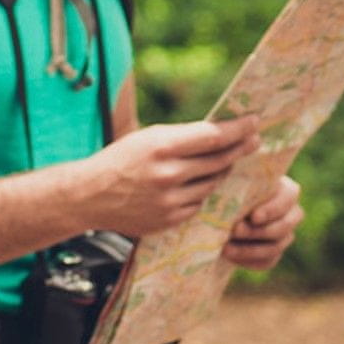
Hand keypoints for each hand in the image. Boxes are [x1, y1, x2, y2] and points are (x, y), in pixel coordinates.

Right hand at [81, 118, 259, 237]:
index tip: (254, 122)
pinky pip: (199, 204)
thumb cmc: (121, 159)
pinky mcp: (170, 220)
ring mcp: (170, 201)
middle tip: (253, 140)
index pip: (213, 137)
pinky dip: (202, 193)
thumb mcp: (148, 138)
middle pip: (219, 161)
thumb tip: (221, 133)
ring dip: (221, 172)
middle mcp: (168, 175)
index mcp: (162, 147)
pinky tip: (199, 184)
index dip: (238, 130)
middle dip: (240, 149)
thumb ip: (183, 137)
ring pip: (213, 184)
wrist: (89, 196)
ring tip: (225, 161)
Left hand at [222, 175, 302, 270]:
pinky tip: (229, 255)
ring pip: (275, 247)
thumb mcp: (229, 183)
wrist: (222, 211)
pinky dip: (247, 260)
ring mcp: (285, 236)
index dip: (272, 209)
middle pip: (283, 226)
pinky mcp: (274, 254)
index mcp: (286, 190)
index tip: (254, 217)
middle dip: (256, 231)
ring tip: (225, 247)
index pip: (288, 198)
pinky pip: (266, 262)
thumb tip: (224, 194)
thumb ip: (232, 185)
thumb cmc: (228, 188)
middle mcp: (291, 214)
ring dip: (248, 249)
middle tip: (234, 230)